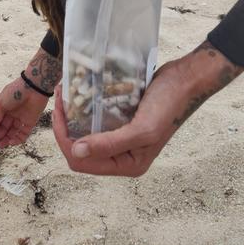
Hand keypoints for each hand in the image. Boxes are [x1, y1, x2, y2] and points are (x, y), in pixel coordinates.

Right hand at [0, 47, 61, 147]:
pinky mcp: (30, 122)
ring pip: (12, 132)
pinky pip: (23, 133)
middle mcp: (12, 114)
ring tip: (0, 146)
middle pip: (3, 129)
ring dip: (6, 140)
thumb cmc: (15, 92)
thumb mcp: (1, 103)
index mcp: (3, 108)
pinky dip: (18, 139)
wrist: (34, 87)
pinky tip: (11, 142)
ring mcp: (21, 118)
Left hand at [52, 41, 243, 175]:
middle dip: (64, 126)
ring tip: (65, 92)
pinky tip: (77, 91)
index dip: (64, 141)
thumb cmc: (168, 105)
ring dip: (71, 115)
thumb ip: (109, 144)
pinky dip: (83, 107)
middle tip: (60, 98)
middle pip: (79, 149)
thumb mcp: (141, 129)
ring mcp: (120, 137)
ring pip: (84, 132)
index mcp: (127, 164)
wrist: (186, 80)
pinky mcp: (120, 120)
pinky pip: (94, 119)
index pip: (82, 163)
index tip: (58, 113)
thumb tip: (76, 152)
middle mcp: (122, 155)